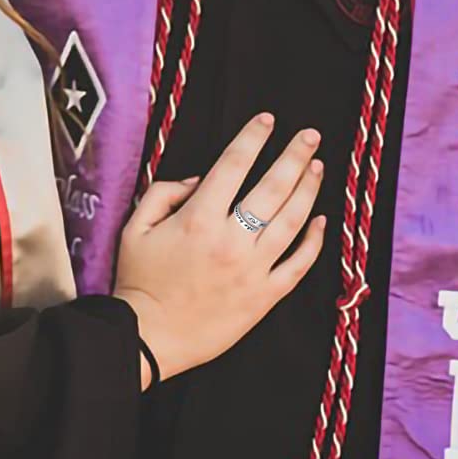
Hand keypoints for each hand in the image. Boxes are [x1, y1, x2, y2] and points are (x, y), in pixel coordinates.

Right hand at [112, 114, 325, 383]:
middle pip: (272, 187)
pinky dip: (314, 242)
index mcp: (199, 219)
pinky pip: (298, 266)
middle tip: (310, 134)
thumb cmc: (139, 281)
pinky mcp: (264, 298)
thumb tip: (201, 178)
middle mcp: (231, 240)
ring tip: (318, 166)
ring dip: (308, 190)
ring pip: (291, 222)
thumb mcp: (136, 227)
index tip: (266, 119)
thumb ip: (164, 192)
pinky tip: (322, 221)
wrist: (149, 339)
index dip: (252, 137)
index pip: (234, 165)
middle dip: (294, 155)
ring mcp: (252, 270)